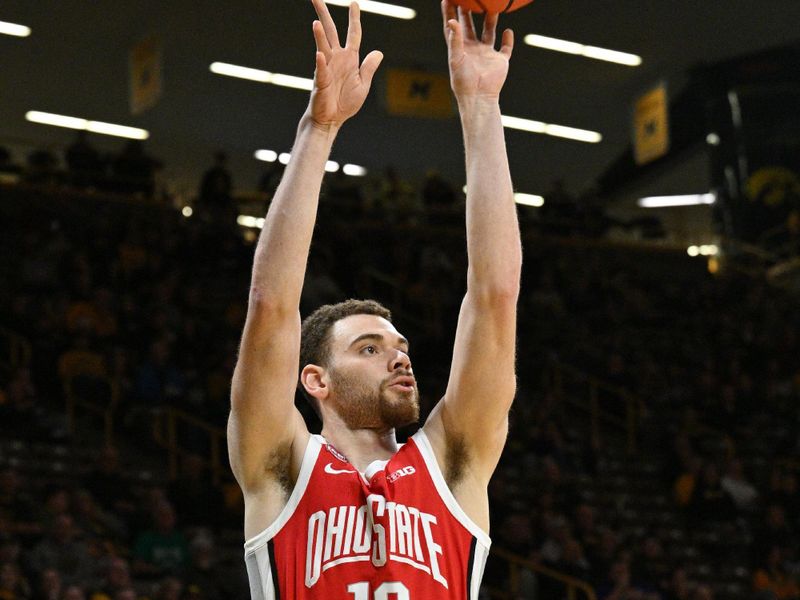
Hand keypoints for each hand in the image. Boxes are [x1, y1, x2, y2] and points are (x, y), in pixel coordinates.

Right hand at [308, 0, 383, 128]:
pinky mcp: (321, 82)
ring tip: (316, 22)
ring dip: (320, 36)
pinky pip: (321, 71)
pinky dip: (320, 63)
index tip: (354, 3)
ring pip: (323, 48)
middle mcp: (336, 59)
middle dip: (324, 14)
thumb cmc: (345, 103)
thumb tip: (379, 52)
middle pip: (330, 32)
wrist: (332, 120)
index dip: (354, 19)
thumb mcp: (363, 84)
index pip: (353, 34)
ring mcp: (326, 69)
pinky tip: (319, 55)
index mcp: (349, 59)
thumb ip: (369, 68)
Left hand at [441, 0, 512, 100]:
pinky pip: (506, 48)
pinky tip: (508, 31)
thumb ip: (455, 40)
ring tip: (493, 6)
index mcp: (460, 48)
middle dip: (469, 11)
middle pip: (470, 26)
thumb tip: (452, 20)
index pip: (453, 27)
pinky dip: (508, 39)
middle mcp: (473, 49)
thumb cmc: (463, 82)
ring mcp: (487, 54)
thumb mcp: (456, 59)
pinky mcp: (499, 61)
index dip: (450, 13)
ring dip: (491, 19)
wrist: (479, 98)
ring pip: (489, 32)